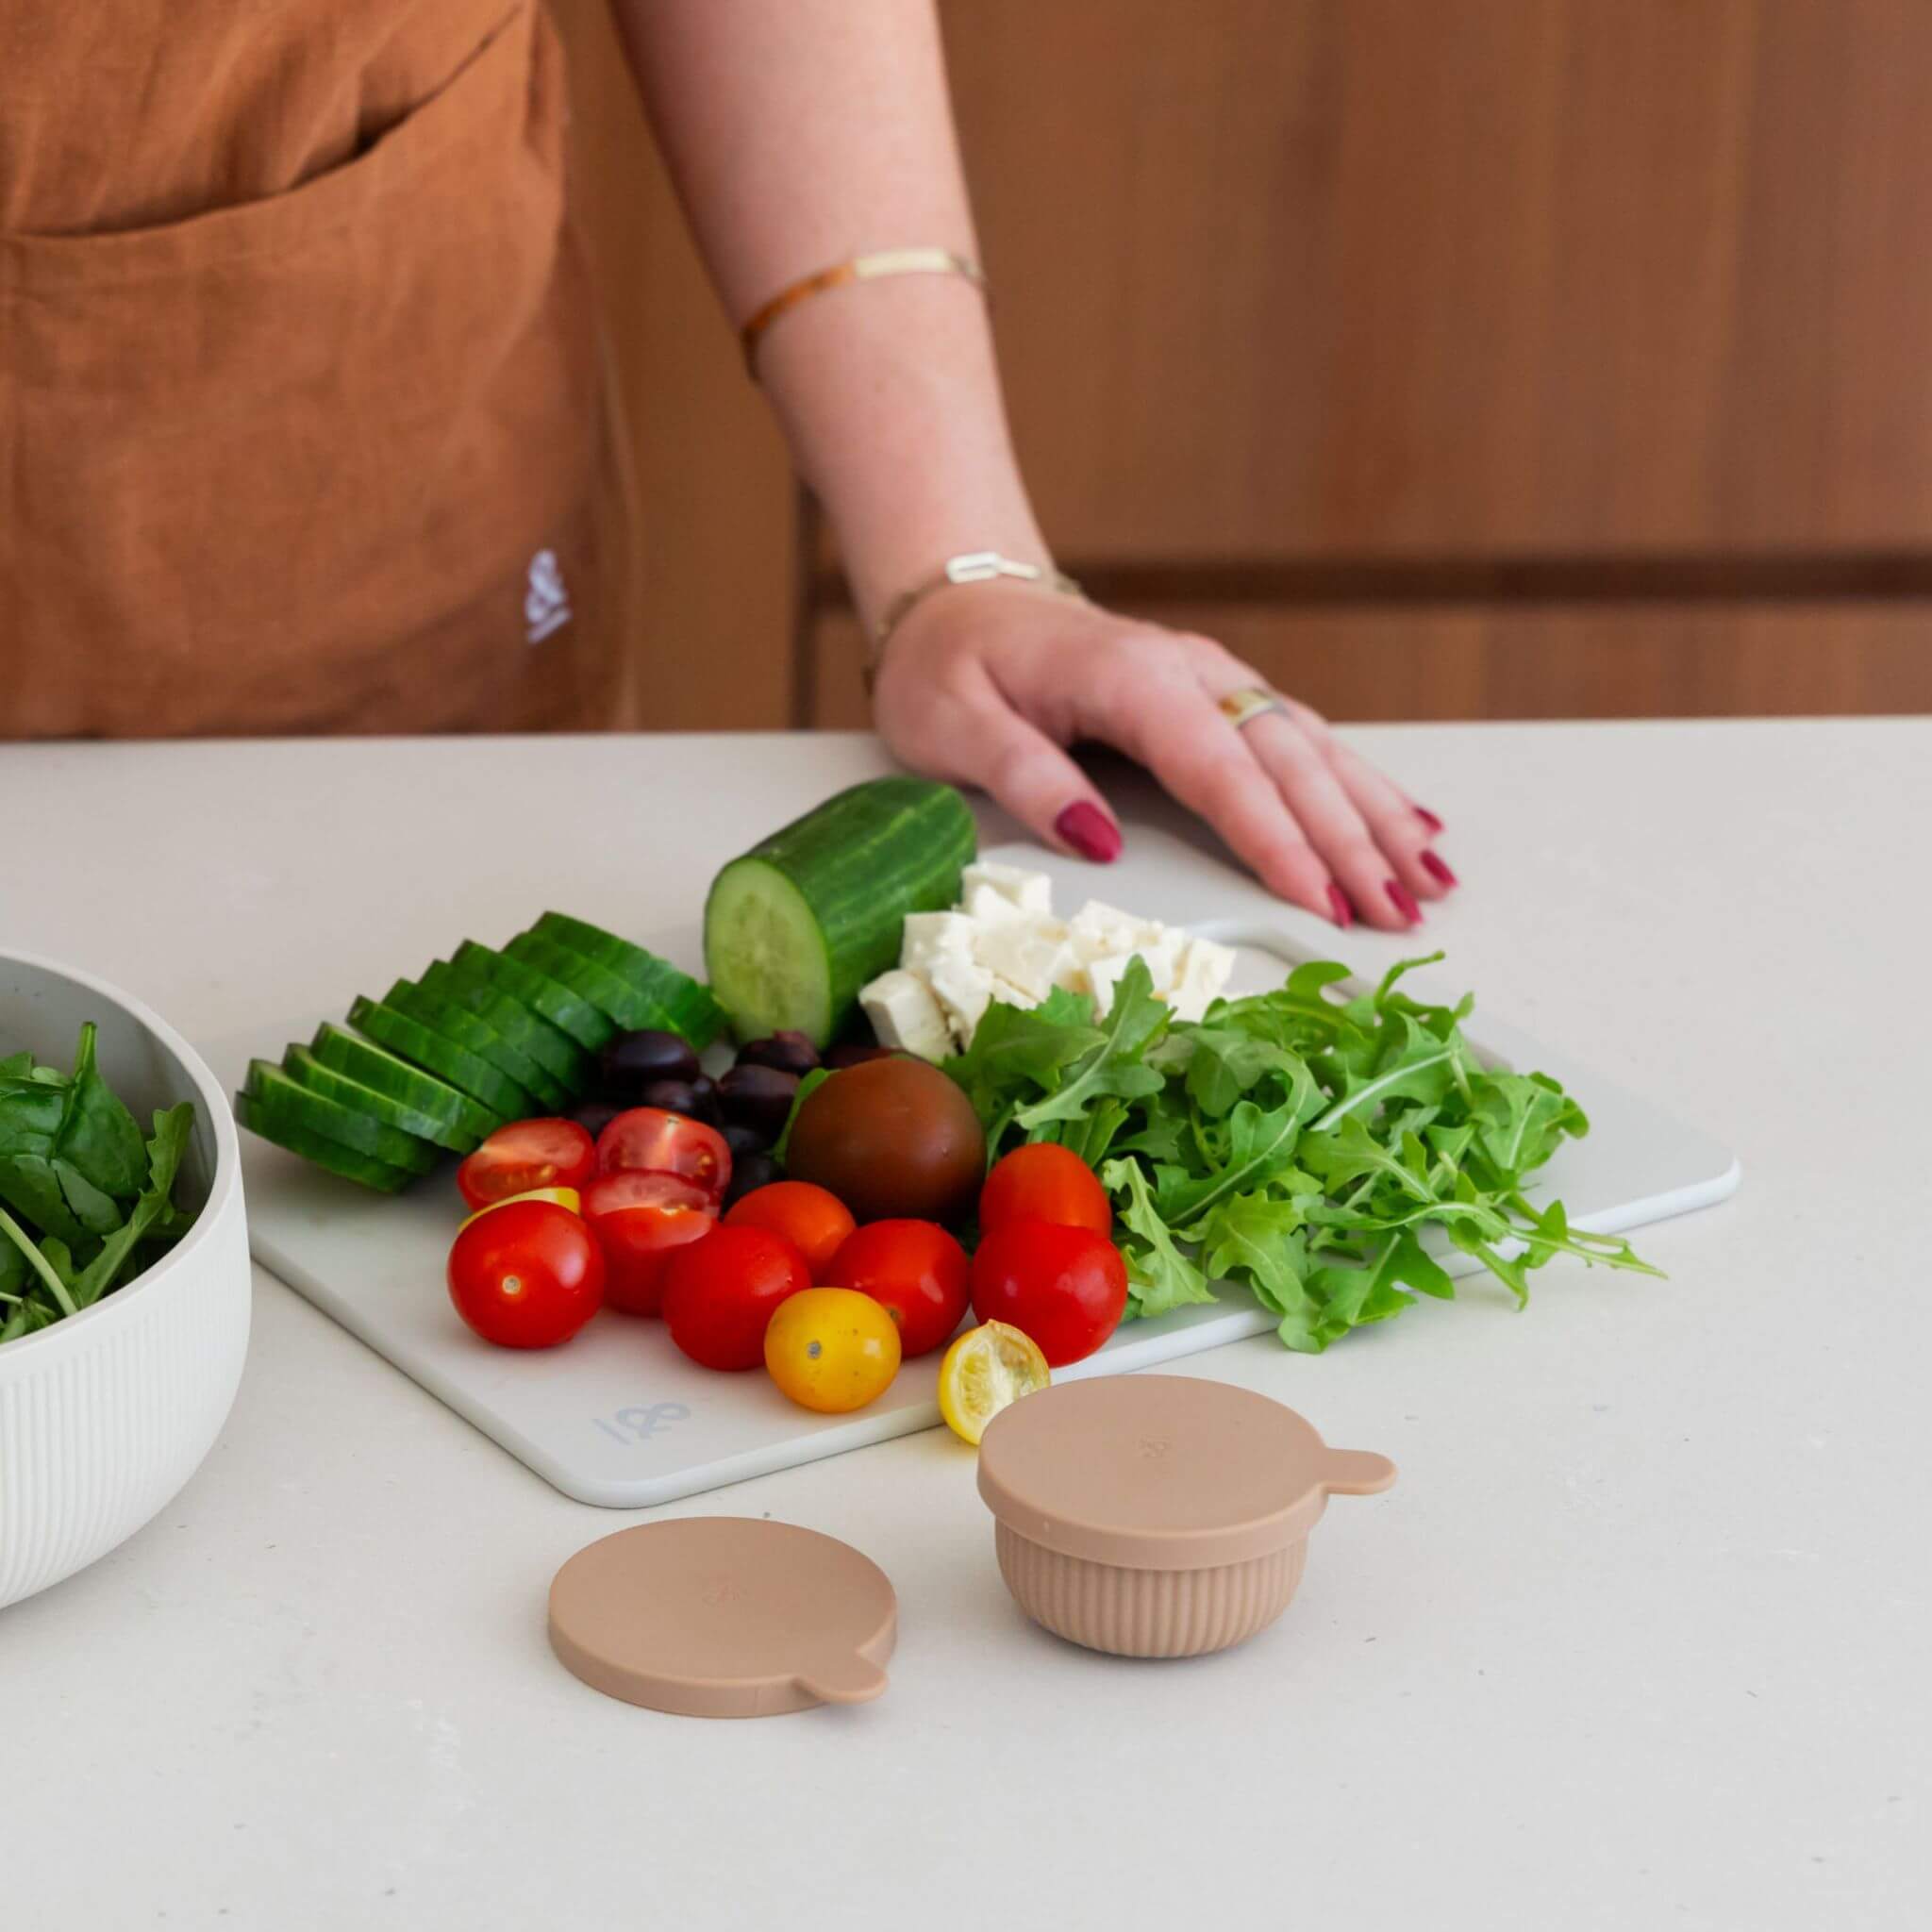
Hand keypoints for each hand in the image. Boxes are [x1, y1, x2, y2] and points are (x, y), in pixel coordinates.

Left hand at [871, 582, 1455, 930]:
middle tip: (1398, 913)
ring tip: (1428, 880)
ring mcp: (1212, 680)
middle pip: (1287, 762)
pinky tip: (1411, 824)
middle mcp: (1188, 671)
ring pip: (1314, 749)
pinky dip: (1362, 785)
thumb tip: (1099, 840)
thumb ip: (1026, 777)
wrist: (960, 604)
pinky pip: (1305, 740)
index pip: (1218, 768)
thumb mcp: (952, 726)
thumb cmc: (950, 667)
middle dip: (1350, 841)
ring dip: (1375, 816)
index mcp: (1127, 677)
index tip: (1318, 898)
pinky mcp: (1221, 695)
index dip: (1274, 838)